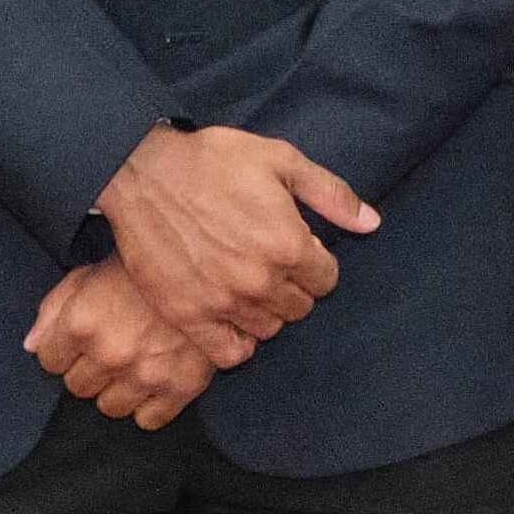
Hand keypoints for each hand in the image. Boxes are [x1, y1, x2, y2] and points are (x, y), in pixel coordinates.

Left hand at [29, 259, 234, 428]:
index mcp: (82, 321)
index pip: (49, 361)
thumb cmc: (147, 265)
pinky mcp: (180, 386)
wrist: (210, 264)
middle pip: (77, 387)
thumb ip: (54, 308)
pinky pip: (149, 420)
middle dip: (89, 369)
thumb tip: (32, 345)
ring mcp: (146, 373)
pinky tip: (154, 380)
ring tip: (132, 364)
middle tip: (109, 347)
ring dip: (116, 389)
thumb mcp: (91, 272)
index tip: (79, 340)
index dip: (62, 349)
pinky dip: (150, 406)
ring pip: (110, 407)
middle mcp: (110, 353)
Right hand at [94, 124, 374, 351]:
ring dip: (265, 311)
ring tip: (247, 284)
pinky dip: (237, 342)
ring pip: (268, 329)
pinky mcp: (188, 315)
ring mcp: (224, 303)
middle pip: (299, 308)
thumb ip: (330, 194)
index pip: (326, 280)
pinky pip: (229, 353)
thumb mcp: (280, 160)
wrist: (142, 171)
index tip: (295, 248)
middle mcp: (261, 281)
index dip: (314, 263)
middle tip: (268, 264)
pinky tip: (231, 317)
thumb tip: (372, 223)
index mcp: (289, 245)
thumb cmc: (212, 160)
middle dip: (292, 286)